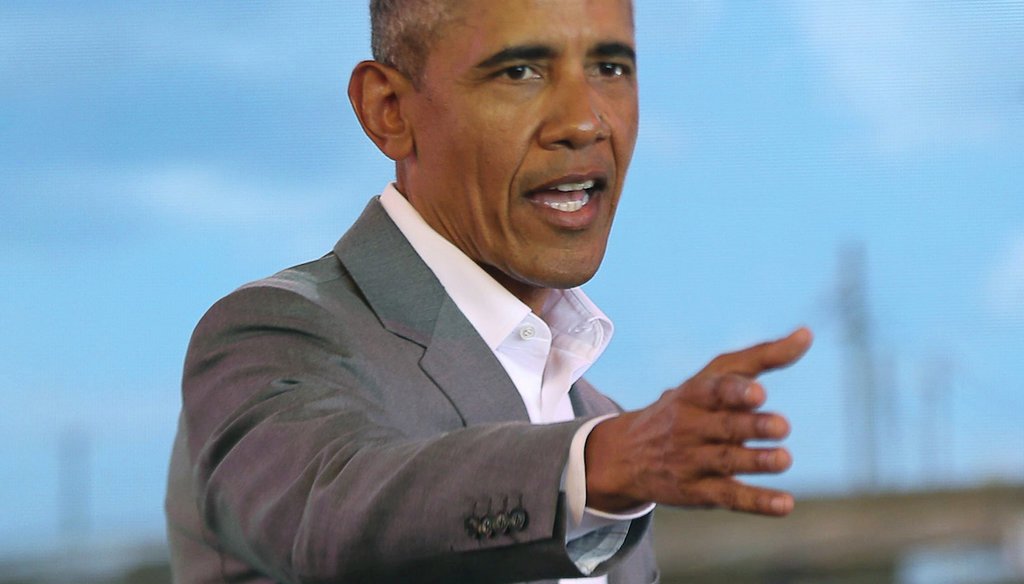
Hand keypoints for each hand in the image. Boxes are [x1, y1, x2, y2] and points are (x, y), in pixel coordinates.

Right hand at [584, 327, 812, 515]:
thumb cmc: (688, 407)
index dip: (735, 391)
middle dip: (751, 426)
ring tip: (784, 459)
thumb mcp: (713, 377)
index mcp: (695, 394)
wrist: (628, 454)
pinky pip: (729, 496)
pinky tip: (785, 504)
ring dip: (756, 461)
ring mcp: (692, 460)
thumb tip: (807, 334)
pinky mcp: (699, 492)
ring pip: (726, 461)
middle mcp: (691, 426)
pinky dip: (757, 502)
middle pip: (723, 426)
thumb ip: (761, 357)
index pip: (714, 390)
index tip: (758, 392)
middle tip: (782, 426)